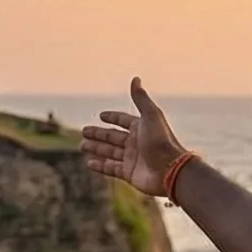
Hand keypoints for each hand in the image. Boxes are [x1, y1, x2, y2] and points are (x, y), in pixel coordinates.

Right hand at [81, 78, 190, 196]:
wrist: (170, 169)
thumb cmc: (161, 141)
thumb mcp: (151, 115)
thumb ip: (141, 98)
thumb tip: (135, 78)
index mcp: (141, 128)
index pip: (123, 120)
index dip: (113, 117)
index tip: (101, 115)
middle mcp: (136, 143)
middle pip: (113, 136)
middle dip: (98, 134)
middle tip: (83, 131)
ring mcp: (132, 159)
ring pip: (110, 152)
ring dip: (96, 148)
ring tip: (82, 145)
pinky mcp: (129, 173)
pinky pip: (111, 169)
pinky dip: (100, 166)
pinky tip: (89, 162)